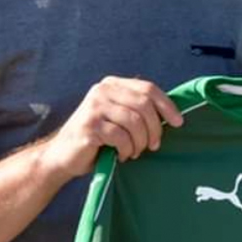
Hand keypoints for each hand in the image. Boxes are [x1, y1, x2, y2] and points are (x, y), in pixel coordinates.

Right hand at [40, 76, 183, 177]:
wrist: (63, 156)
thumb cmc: (97, 140)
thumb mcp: (118, 118)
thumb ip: (138, 110)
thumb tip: (173, 115)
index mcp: (112, 85)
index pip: (148, 88)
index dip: (167, 105)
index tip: (178, 122)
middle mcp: (102, 90)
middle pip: (144, 104)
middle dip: (155, 128)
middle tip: (154, 146)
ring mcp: (94, 106)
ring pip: (134, 121)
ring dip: (140, 142)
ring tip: (135, 152)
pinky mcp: (90, 125)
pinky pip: (121, 137)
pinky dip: (127, 150)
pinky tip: (122, 155)